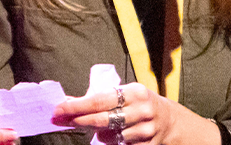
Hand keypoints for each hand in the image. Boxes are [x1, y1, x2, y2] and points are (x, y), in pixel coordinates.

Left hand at [51, 83, 218, 144]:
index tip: (58, 109)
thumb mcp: (126, 95)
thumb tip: (68, 101)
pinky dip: (114, 143)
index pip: (98, 100)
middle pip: (101, 119)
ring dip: (100, 134)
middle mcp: (142, 109)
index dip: (76, 106)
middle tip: (62, 120)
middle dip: (78, 120)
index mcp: (134, 92)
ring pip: (110, 137)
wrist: (172, 122)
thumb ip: (100, 98)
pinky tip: (116, 136)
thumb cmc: (141, 105)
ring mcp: (146, 129)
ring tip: (103, 128)